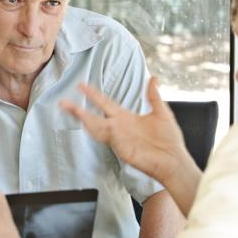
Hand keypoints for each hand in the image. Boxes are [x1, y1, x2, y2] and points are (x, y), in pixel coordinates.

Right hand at [59, 77, 189, 183]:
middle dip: (78, 109)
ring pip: (96, 126)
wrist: (174, 160)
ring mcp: (118, 138)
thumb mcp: (161, 112)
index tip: (81, 85)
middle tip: (63, 102)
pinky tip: (89, 122)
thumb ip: (153, 96)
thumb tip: (153, 78)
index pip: (105, 103)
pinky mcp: (121, 148)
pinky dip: (98, 129)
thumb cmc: (169, 140)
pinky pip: (107, 137)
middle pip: (93, 116)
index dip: (93, 94)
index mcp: (126, 118)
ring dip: (83, 118)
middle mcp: (119, 127)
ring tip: (70, 109)